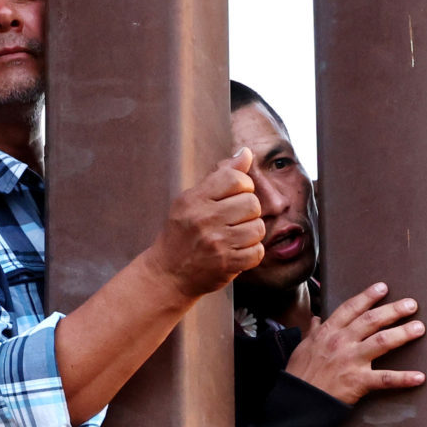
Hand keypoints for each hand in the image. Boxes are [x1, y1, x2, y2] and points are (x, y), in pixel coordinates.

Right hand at [144, 148, 264, 297]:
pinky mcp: (226, 264)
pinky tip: (238, 251)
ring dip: (252, 233)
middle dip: (250, 211)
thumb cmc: (182, 233)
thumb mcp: (192, 199)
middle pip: (252, 203)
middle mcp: (204, 219)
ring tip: (237, 236)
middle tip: (236, 219)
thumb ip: (221, 176)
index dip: (244, 185)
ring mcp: (216, 243)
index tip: (236, 195)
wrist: (168, 274)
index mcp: (195, 199)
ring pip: (258, 228)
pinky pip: (257, 252)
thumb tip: (247, 153)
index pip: (235, 179)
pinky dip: (252, 253)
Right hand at [283, 282, 426, 403]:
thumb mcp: (303, 347)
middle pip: (372, 320)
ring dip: (404, 333)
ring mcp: (351, 360)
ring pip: (382, 341)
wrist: (297, 401)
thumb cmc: (299, 374)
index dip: (368, 296)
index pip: (351, 308)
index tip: (383, 288)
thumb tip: (316, 319)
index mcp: (328, 332)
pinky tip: (420, 377)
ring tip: (420, 327)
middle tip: (411, 304)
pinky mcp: (358, 381)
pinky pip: (385, 379)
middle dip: (393, 310)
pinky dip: (404, 378)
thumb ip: (313, 331)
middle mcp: (342, 341)